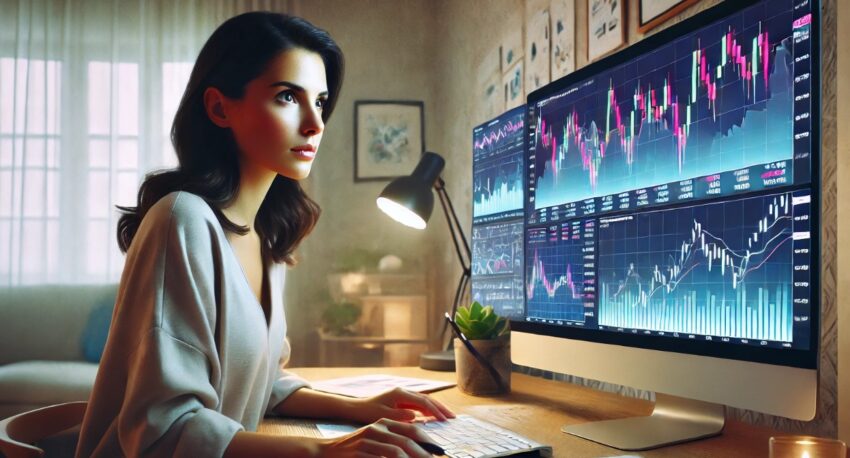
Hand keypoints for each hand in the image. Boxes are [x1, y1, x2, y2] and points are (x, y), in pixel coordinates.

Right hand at [316, 418, 437, 457]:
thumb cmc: (356, 447)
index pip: (412, 429)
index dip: (427, 440)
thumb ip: (395, 440)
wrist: (326, 450)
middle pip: (407, 441)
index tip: (439, 451)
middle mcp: (377, 428)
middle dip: (423, 453)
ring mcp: (367, 440)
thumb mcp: (376, 438)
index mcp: (384, 422)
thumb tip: (419, 450)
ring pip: (396, 451)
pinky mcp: (359, 452)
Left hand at [349, 387, 455, 423]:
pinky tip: (435, 417)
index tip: (444, 419)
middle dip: (441, 407)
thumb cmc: (369, 412)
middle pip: (427, 398)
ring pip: (425, 401)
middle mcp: (404, 391)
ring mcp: (404, 395)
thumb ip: (400, 415)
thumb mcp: (384, 415)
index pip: (422, 401)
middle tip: (453, 417)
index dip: (434, 410)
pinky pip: (419, 405)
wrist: (358, 407)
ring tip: (448, 417)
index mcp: (400, 393)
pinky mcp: (403, 400)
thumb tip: (415, 415)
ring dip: (436, 408)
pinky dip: (429, 410)